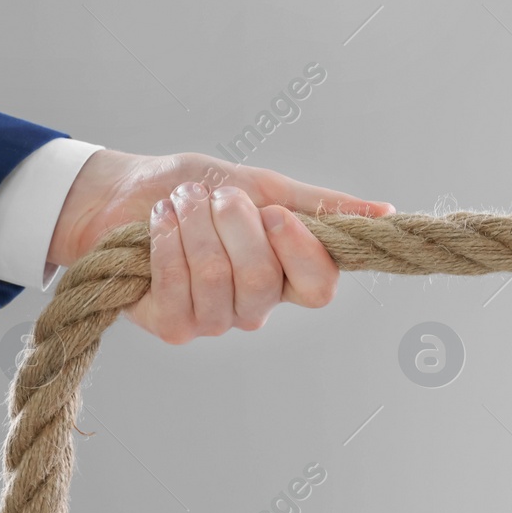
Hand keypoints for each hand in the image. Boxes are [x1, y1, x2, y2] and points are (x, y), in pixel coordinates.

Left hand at [49, 150, 393, 342]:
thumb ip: (320, 204)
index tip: (272, 213)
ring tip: (182, 201)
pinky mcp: (174, 327)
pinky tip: (159, 222)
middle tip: (214, 194)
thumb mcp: (261, 185)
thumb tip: (387, 211)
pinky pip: (179, 288)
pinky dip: (167, 244)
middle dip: (233, 224)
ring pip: (219, 281)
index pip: (320, 288)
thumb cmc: (197, 188)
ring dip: (195, 227)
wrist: (124, 193)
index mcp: (289, 273)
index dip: (300, 252)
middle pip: (264, 280)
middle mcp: (258, 305)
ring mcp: (216, 321)